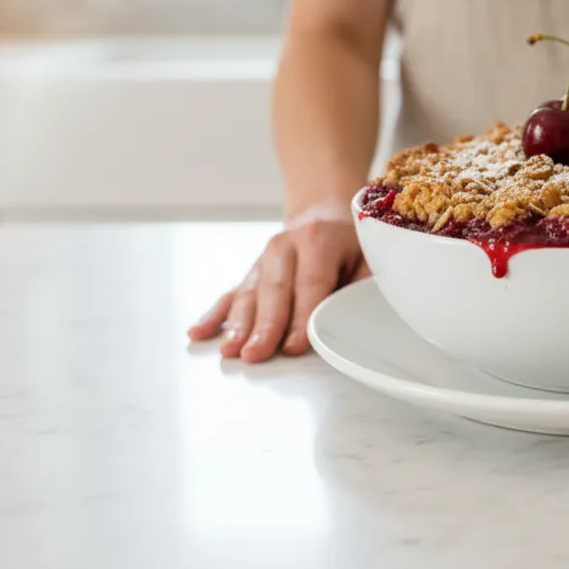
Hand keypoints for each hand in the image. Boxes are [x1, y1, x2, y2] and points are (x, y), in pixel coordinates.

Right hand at [187, 216, 368, 362]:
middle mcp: (284, 246)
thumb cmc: (350, 241)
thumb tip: (360, 317)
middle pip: (274, 291)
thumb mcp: (369, 254)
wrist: (323, 214)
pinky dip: (215, 314)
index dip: (301, 316)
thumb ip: (363, 284)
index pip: (309, 283)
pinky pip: (230, 294)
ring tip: (231, 350)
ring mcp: (263, 260)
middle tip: (256, 354)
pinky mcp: (251, 273)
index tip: (294, 346)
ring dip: (238, 325)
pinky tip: (199, 331)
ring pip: (249, 294)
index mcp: (318, 239)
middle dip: (264, 326)